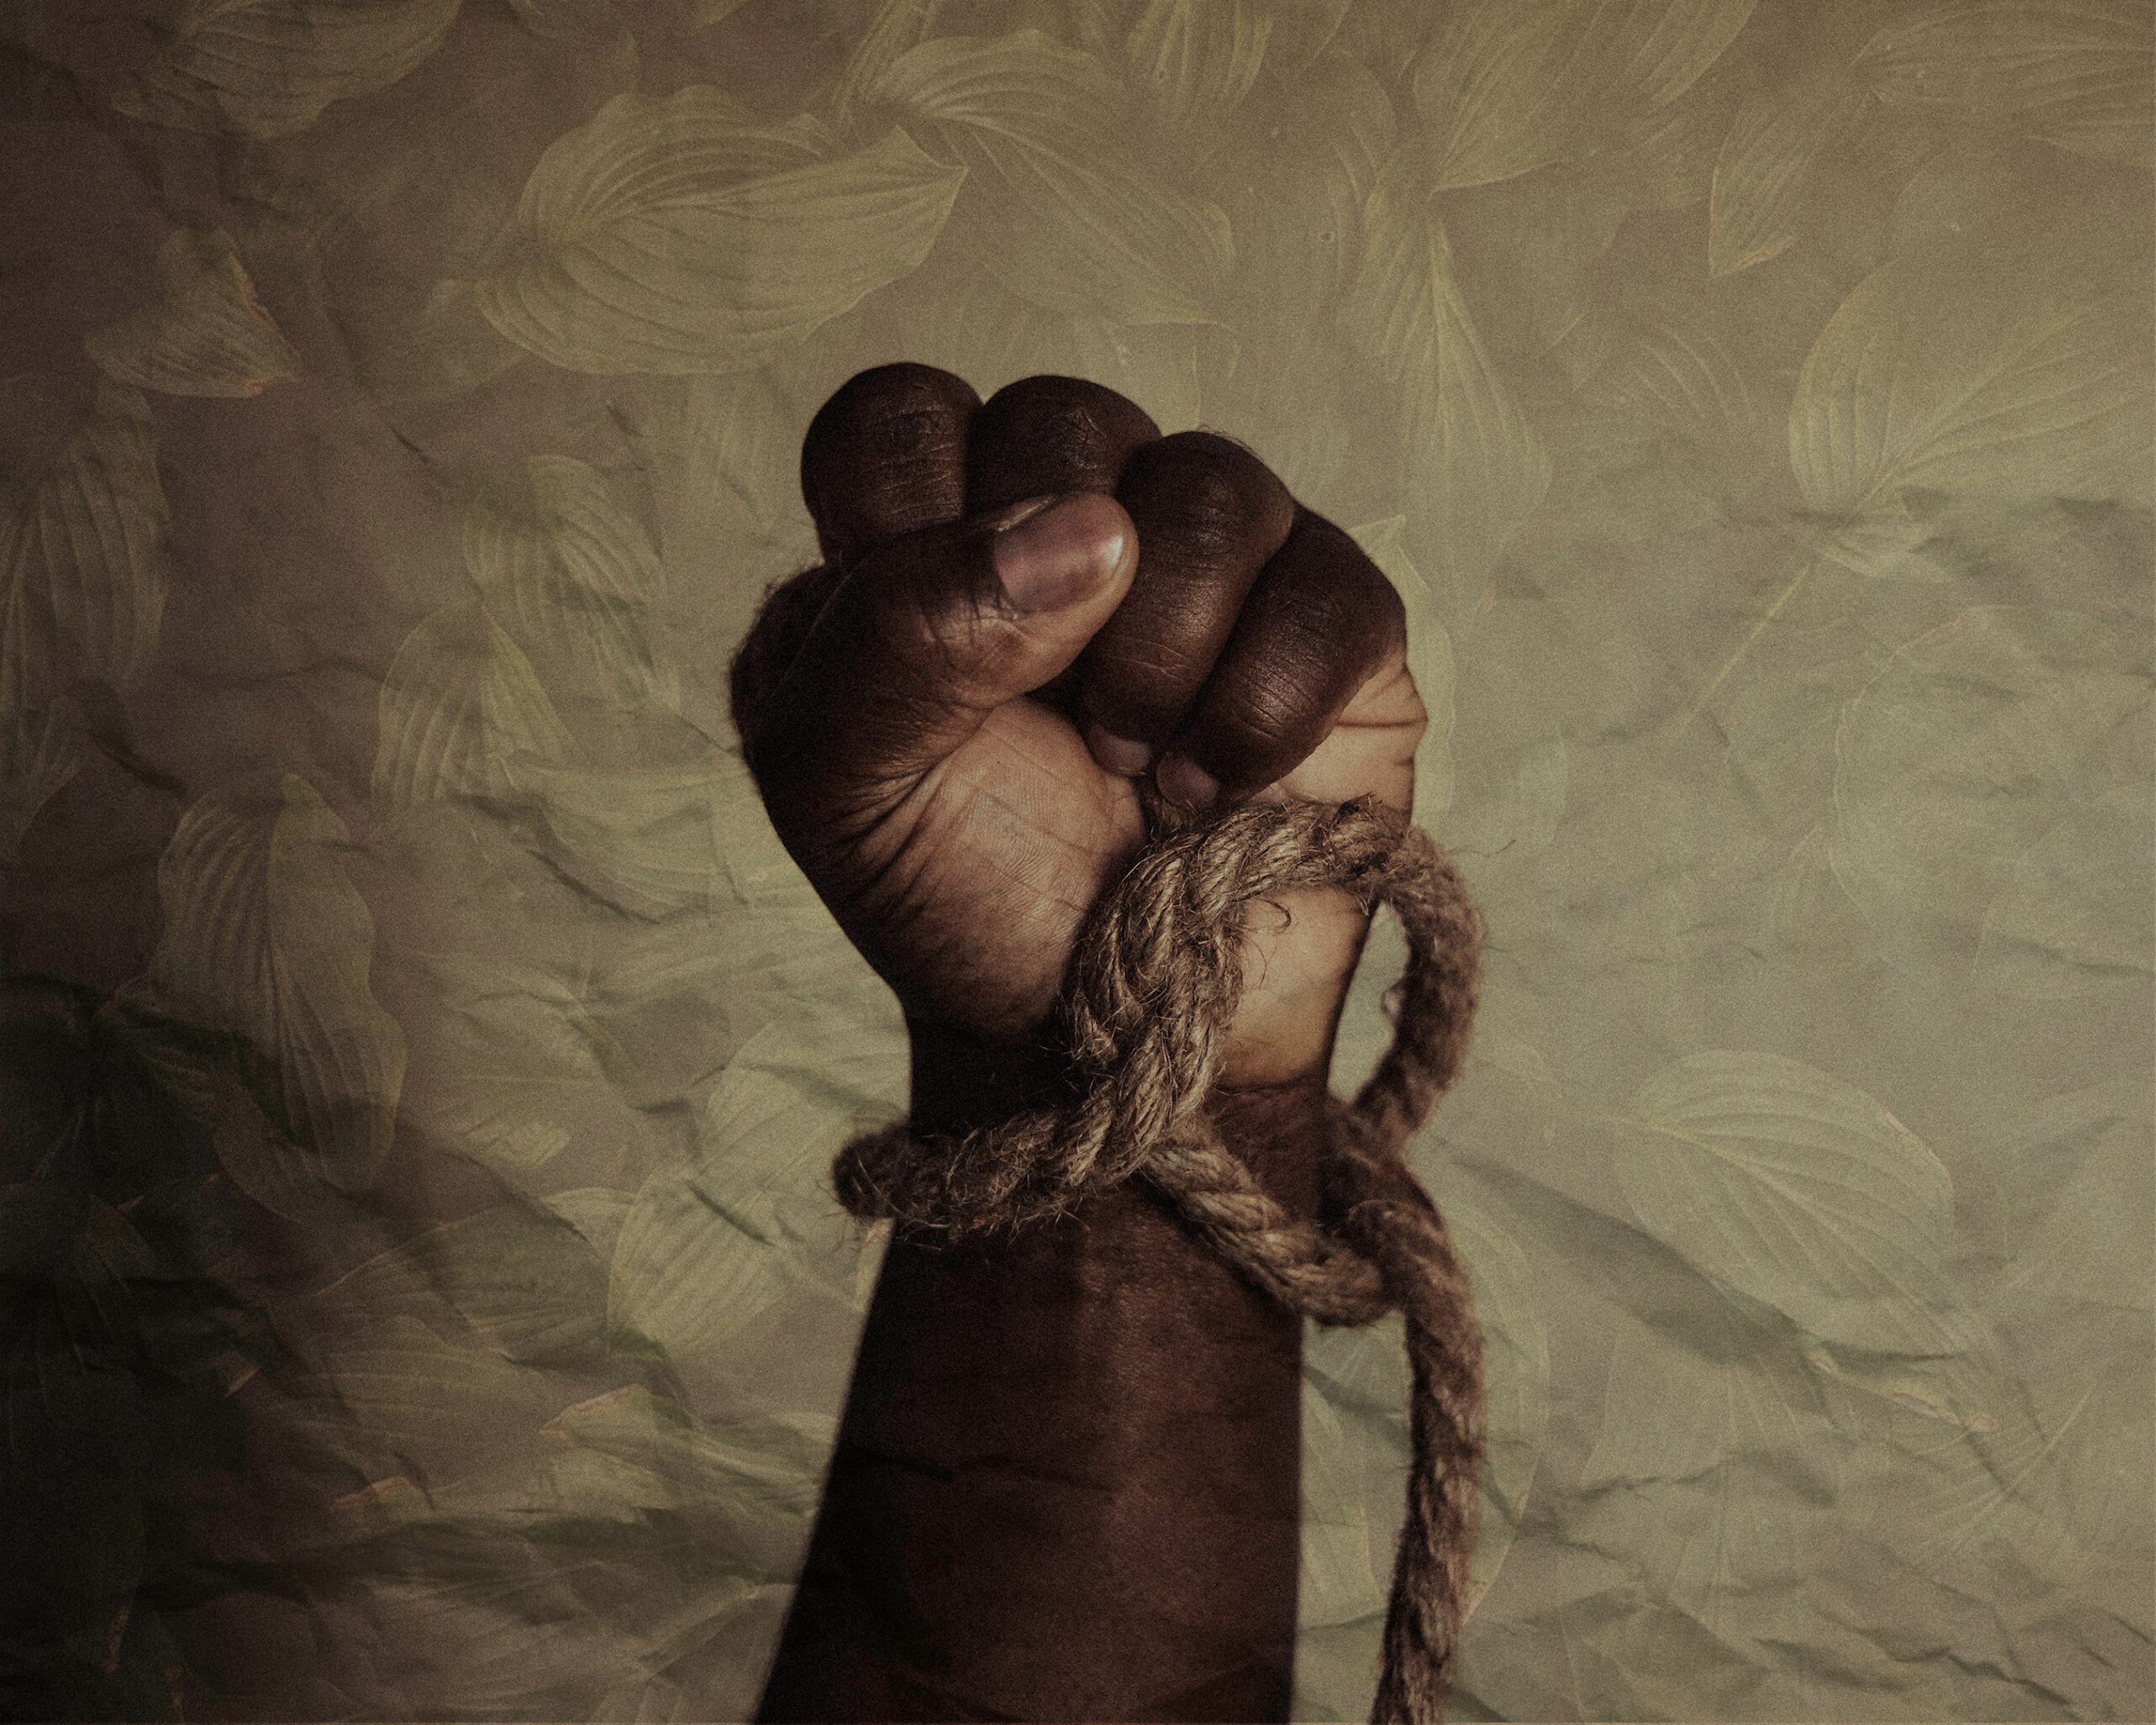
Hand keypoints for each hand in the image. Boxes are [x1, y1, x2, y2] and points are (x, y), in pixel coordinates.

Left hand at [731, 365, 1424, 1091]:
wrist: (1109, 1034)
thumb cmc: (963, 896)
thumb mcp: (842, 785)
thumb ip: (897, 629)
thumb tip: (1087, 531)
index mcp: (927, 538)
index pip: (903, 415)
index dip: (912, 521)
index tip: (926, 666)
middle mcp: (1069, 521)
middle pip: (1066, 418)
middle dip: (1049, 601)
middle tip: (1050, 726)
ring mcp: (1214, 564)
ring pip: (1214, 484)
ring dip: (1160, 656)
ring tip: (1133, 767)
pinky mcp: (1333, 626)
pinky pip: (1329, 590)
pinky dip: (1264, 709)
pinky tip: (1219, 791)